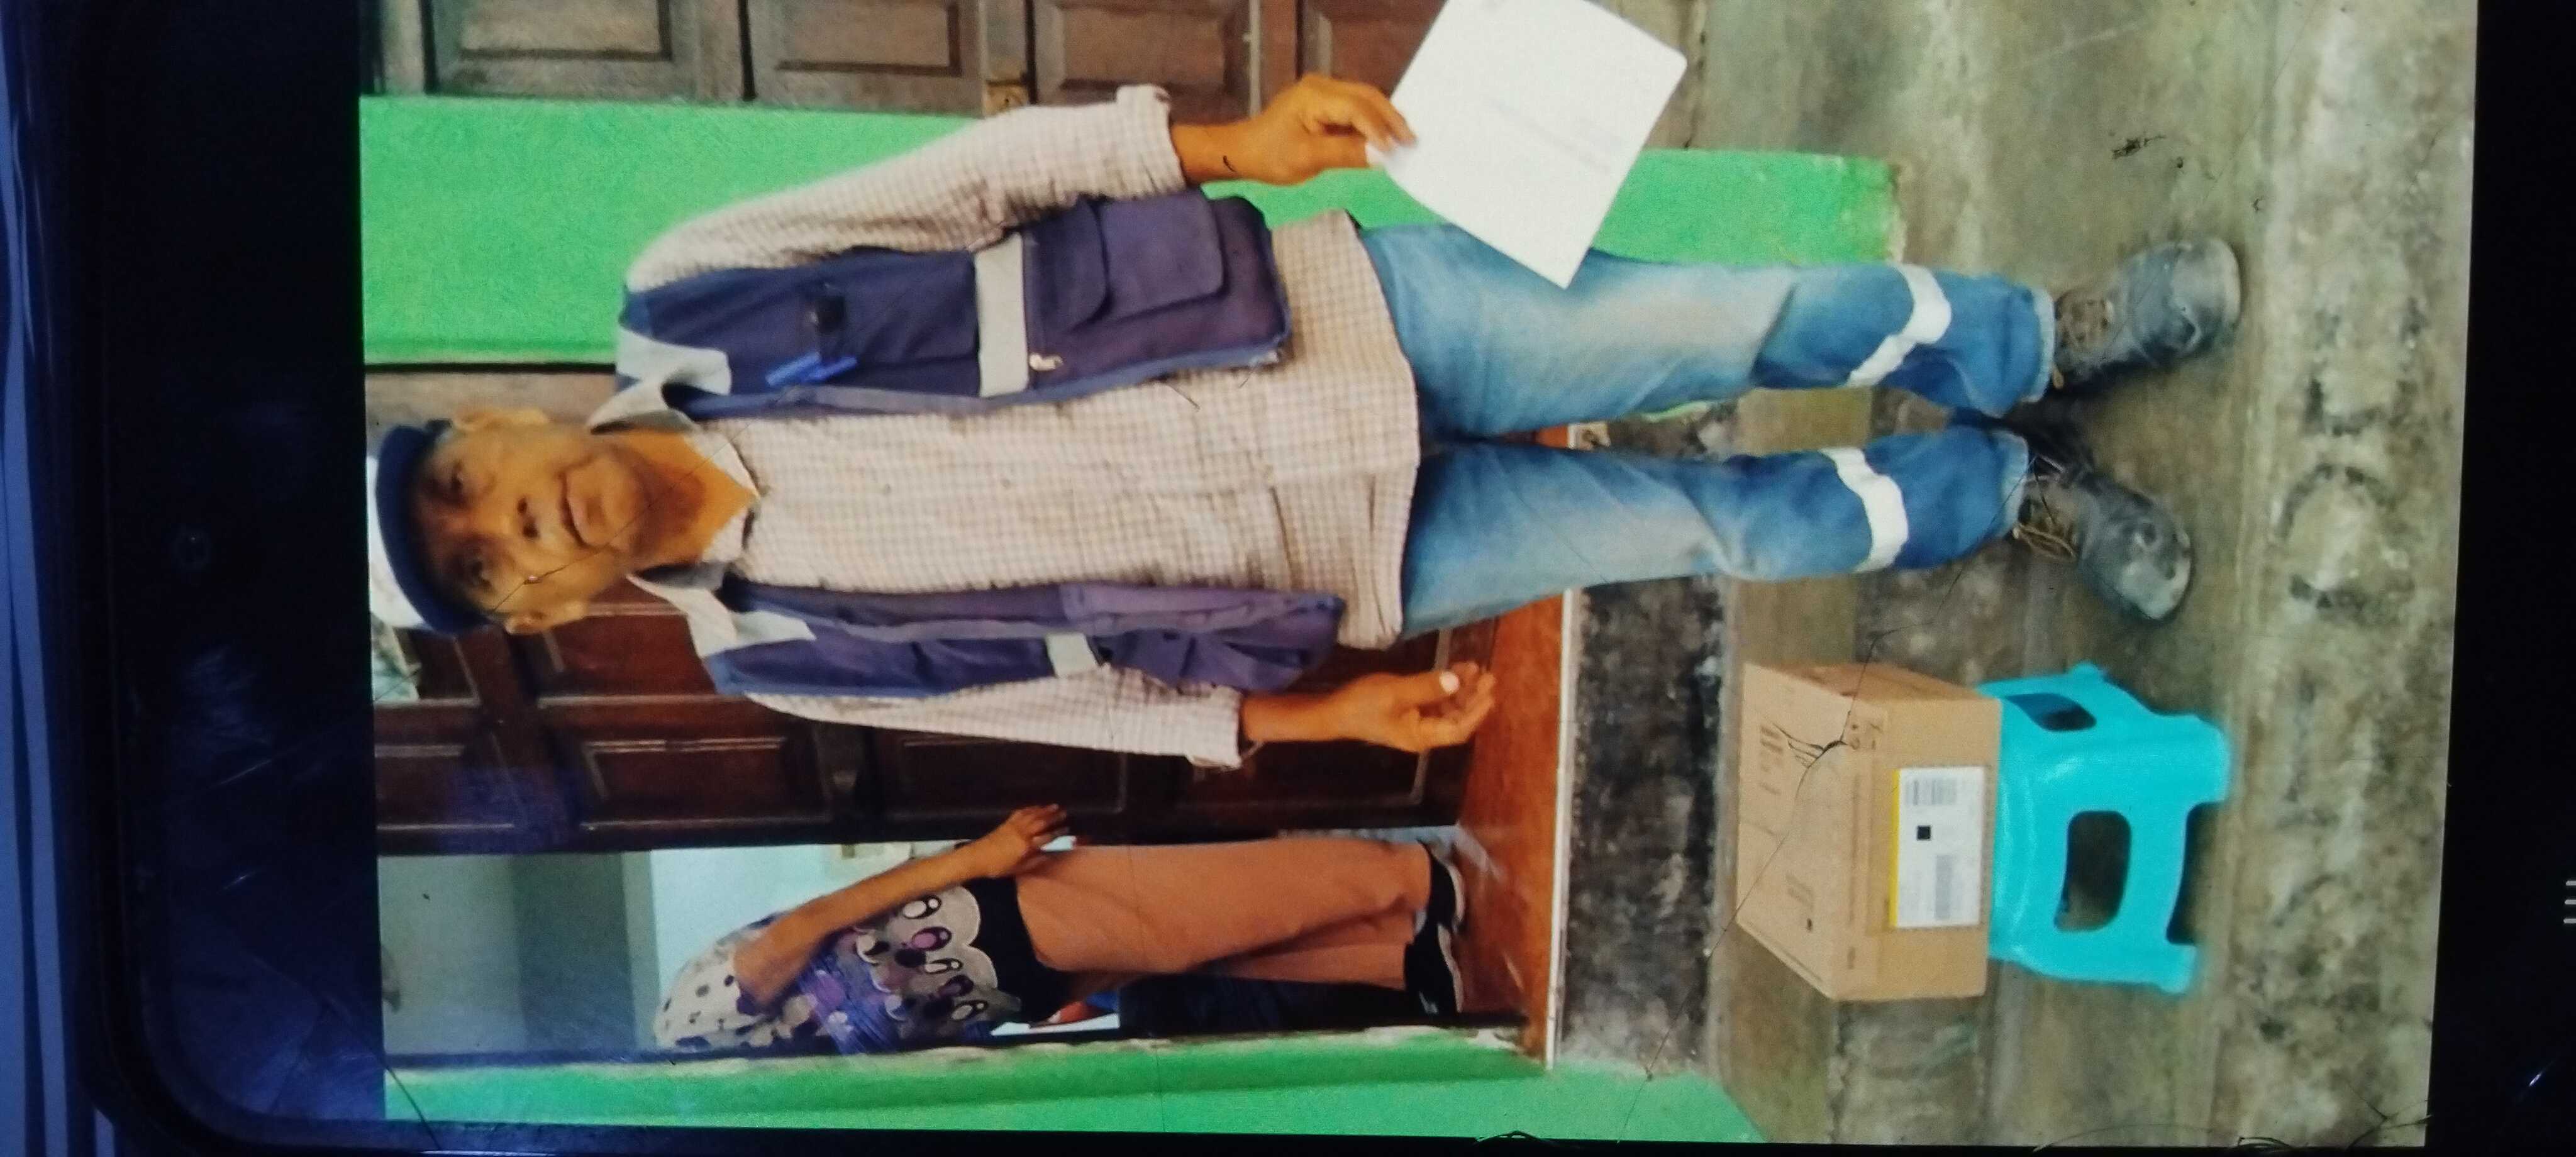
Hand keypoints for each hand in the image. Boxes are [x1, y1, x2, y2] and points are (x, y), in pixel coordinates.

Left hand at [957, 805, 1069, 877]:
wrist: (976, 858)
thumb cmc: (997, 867)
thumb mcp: (1017, 869)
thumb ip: (1034, 862)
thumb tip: (1048, 855)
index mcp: (1026, 846)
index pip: (1046, 837)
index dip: (1058, 832)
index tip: (1067, 828)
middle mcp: (1022, 833)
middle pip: (1041, 822)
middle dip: (1054, 817)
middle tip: (1064, 812)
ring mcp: (1013, 826)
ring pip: (1032, 815)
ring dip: (1044, 810)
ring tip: (1054, 806)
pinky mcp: (1006, 823)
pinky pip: (1021, 813)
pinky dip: (1030, 809)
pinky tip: (1035, 807)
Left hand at [1175, 75, 1414, 185]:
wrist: (1244, 152)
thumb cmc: (1270, 156)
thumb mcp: (1307, 159)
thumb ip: (1346, 154)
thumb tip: (1382, 156)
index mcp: (1315, 95)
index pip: (1357, 108)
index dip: (1379, 129)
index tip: (1396, 150)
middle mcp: (1323, 86)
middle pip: (1367, 97)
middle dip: (1391, 119)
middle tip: (1412, 142)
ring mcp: (1325, 93)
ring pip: (1365, 101)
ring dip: (1385, 121)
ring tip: (1404, 142)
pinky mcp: (1326, 104)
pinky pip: (1355, 110)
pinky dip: (1372, 124)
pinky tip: (1385, 140)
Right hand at [1322, 661, 1498, 753]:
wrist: (1334, 712)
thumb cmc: (1363, 704)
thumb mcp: (1396, 692)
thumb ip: (1427, 686)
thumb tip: (1456, 680)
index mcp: (1422, 735)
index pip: (1459, 729)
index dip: (1477, 711)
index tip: (1490, 691)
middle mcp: (1424, 733)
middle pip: (1457, 718)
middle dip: (1473, 697)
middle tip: (1488, 675)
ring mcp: (1417, 723)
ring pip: (1449, 709)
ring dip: (1462, 690)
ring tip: (1473, 667)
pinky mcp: (1410, 712)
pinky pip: (1436, 702)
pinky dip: (1447, 688)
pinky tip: (1455, 670)